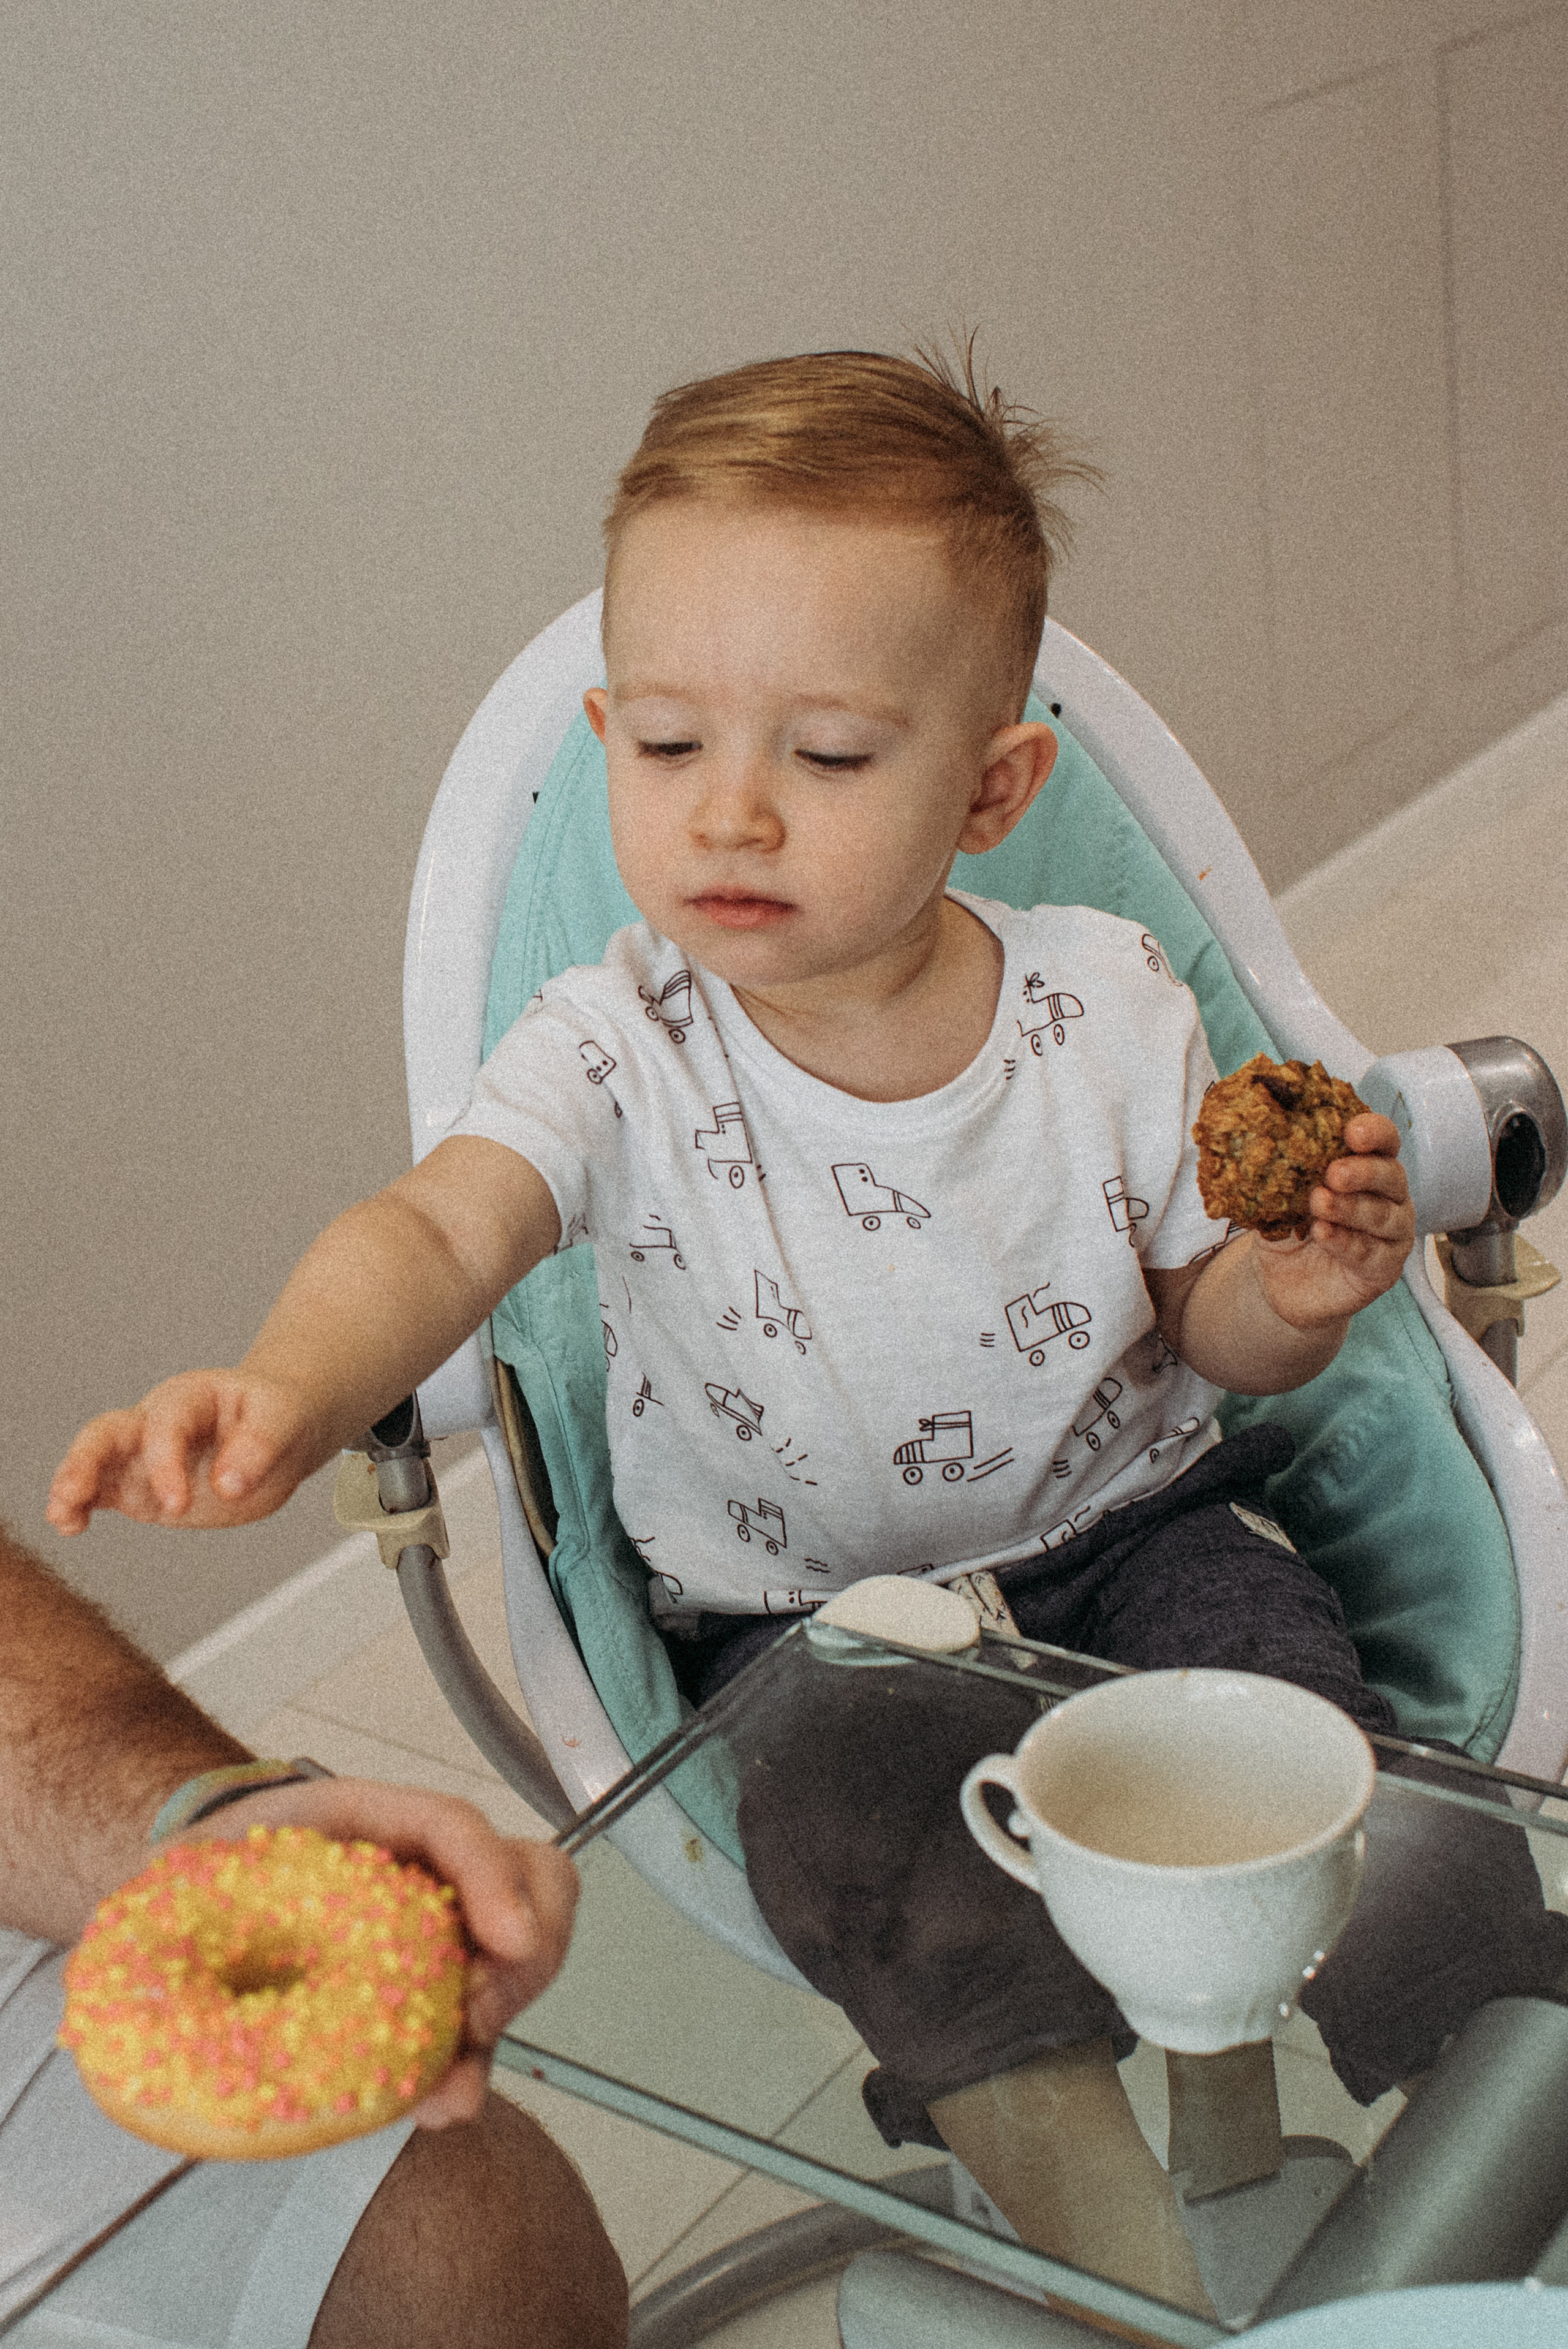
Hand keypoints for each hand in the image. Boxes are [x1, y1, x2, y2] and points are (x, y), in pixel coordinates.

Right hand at [47, 1370, 321, 1533]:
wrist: (279, 1430)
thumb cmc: (279, 1415)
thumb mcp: (284, 1419)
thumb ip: (259, 1447)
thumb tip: (228, 1486)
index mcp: (188, 1397)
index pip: (165, 1426)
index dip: (164, 1464)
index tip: (178, 1505)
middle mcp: (155, 1422)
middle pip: (106, 1432)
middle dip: (85, 1462)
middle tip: (75, 1495)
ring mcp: (143, 1456)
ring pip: (93, 1461)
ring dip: (71, 1486)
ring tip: (62, 1518)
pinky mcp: (141, 1488)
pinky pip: (101, 1492)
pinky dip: (80, 1506)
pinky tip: (70, 1526)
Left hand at [200, 1777, 578, 2127]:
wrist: (191, 1912)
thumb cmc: (199, 1879)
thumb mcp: (186, 1863)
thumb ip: (179, 1883)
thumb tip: (159, 1931)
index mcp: (366, 1819)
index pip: (453, 1826)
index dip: (492, 1875)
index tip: (504, 1940)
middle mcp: (423, 1868)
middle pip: (534, 1878)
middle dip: (527, 1954)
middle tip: (478, 2019)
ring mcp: (439, 1931)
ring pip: (526, 1952)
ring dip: (509, 2016)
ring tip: (453, 2082)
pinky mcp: (427, 1999)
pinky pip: (482, 2029)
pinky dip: (473, 2068)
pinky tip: (440, 2102)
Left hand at [1248, 1113, 1415, 1330]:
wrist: (1279, 1279)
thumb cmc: (1289, 1226)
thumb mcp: (1281, 1192)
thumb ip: (1283, 1167)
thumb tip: (1262, 1137)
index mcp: (1369, 1166)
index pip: (1385, 1140)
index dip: (1375, 1132)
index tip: (1352, 1132)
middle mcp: (1389, 1196)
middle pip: (1391, 1175)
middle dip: (1363, 1171)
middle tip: (1333, 1173)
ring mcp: (1392, 1233)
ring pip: (1384, 1215)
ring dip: (1351, 1207)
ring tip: (1320, 1203)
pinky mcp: (1384, 1267)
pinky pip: (1372, 1253)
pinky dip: (1347, 1242)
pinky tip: (1323, 1234)